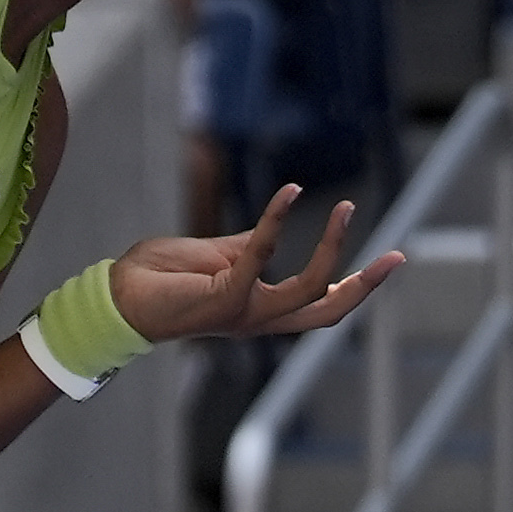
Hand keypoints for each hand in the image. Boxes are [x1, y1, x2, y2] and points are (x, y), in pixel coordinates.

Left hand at [103, 184, 402, 346]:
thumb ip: (247, 246)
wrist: (115, 297)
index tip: (387, 259)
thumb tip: (273, 226)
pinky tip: (289, 192)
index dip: (355, 287)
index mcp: (259, 311)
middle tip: (396, 256)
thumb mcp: (215, 256)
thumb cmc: (159, 279)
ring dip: (330, 248)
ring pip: (307, 291)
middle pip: (327, 313)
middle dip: (364, 287)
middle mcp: (257, 319)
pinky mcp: (222, 299)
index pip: (319, 304)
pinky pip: (260, 255)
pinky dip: (276, 221)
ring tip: (345, 208)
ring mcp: (242, 313)